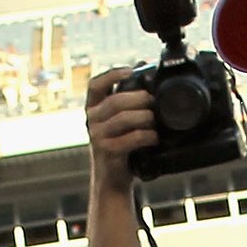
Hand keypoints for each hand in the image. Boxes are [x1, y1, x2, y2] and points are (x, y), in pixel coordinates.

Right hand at [84, 66, 158, 199]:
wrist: (113, 180)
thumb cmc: (120, 147)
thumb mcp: (120, 121)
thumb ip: (127, 99)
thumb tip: (142, 66)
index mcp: (93, 109)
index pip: (95, 85)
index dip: (112, 75)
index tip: (130, 70)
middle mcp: (92, 121)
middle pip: (116, 101)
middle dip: (139, 98)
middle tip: (153, 101)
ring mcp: (98, 137)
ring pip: (124, 118)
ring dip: (145, 117)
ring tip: (155, 121)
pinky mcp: (107, 152)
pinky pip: (130, 139)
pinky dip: (146, 136)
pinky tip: (154, 138)